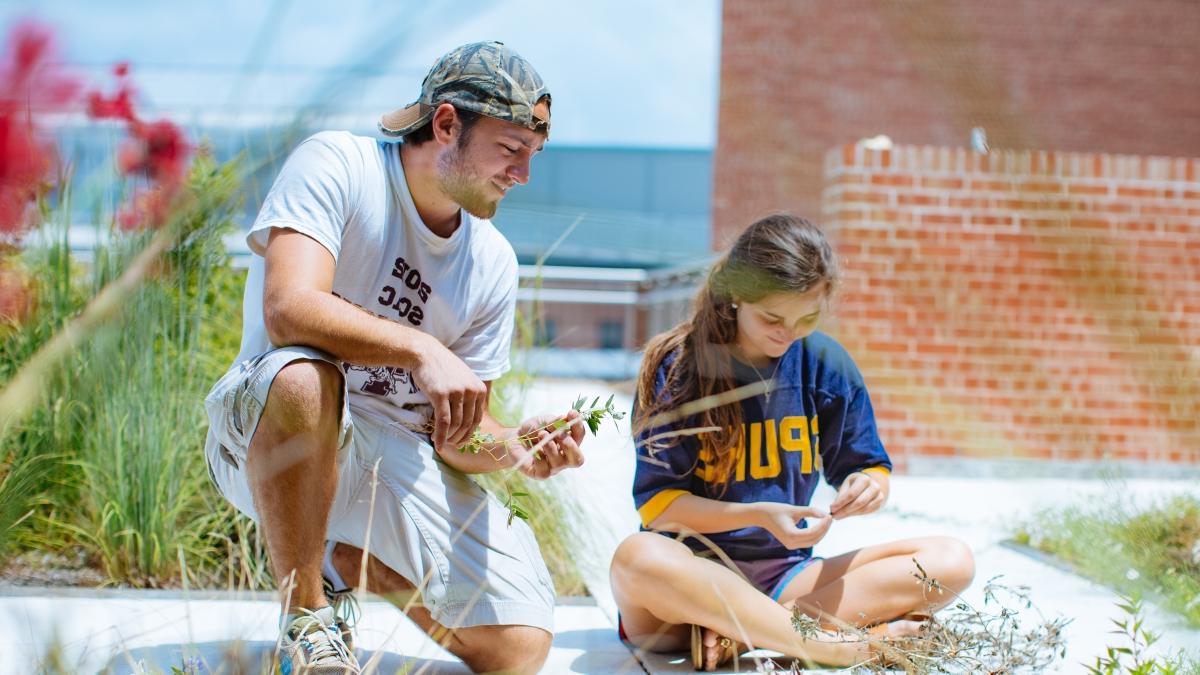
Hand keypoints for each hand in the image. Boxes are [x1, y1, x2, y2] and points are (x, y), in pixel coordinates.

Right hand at [408, 336, 486, 452]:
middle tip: (450, 445)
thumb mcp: (464, 380)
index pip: (477, 419)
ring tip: (440, 441)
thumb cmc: (443, 368)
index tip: (460, 442)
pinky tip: (437, 443)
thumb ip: (469, 398)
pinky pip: (444, 422)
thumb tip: (468, 423)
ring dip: (449, 438)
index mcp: (480, 389)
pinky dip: (441, 436)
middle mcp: (471, 391)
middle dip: (459, 438)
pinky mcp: (441, 395)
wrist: (425, 354)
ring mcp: (457, 393)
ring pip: (456, 425)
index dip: (468, 434)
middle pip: (467, 424)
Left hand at [511, 409, 585, 479]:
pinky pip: (544, 470)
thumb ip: (554, 422)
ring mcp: (553, 467)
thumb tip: (563, 420)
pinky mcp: (540, 474)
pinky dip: (539, 457)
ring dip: (551, 447)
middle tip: (558, 434)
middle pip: (577, 459)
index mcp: (568, 442)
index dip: (578, 426)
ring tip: (541, 435)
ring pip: (559, 463)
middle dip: (570, 445)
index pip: (579, 436)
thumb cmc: (532, 430)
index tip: (571, 413)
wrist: (514, 438)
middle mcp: (564, 457)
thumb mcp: (544, 421)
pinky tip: (534, 449)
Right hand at [754, 502, 831, 549]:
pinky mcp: (792, 544)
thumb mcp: (794, 509)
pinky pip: (808, 541)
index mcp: (791, 535)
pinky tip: (820, 525)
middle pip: (814, 539)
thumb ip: (810, 511)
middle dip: (824, 529)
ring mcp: (791, 546)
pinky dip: (815, 534)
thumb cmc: (776, 510)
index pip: (813, 533)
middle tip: (830, 517)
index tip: (829, 516)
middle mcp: (791, 544)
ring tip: (827, 520)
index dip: (823, 525)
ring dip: (821, 532)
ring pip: (812, 542)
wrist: (762, 516)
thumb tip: (825, 514)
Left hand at [829, 471, 885, 519]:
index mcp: (864, 479)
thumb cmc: (855, 484)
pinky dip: (856, 514)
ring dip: (850, 514)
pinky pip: (867, 511)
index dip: (841, 503)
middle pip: (858, 502)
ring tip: (839, 516)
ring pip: (863, 509)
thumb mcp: (847, 485)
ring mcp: (879, 496)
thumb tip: (833, 509)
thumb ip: (841, 496)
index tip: (831, 509)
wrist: (869, 484)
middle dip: (845, 510)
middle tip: (835, 515)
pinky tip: (848, 514)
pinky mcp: (879, 504)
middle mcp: (874, 487)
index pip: (851, 494)